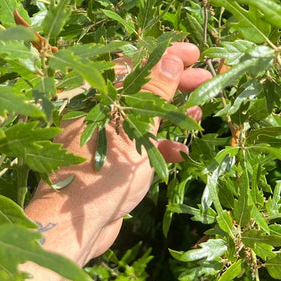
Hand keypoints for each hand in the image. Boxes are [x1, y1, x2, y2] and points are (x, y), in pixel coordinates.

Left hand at [28, 42, 210, 260]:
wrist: (74, 227)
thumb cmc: (101, 172)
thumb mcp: (133, 129)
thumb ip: (153, 94)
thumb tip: (170, 58)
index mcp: (95, 97)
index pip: (134, 64)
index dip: (166, 56)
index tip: (194, 54)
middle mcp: (97, 113)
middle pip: (141, 89)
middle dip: (175, 84)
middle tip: (205, 80)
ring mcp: (103, 139)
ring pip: (143, 118)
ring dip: (172, 115)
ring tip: (199, 113)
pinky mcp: (109, 164)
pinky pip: (139, 147)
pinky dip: (160, 147)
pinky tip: (181, 152)